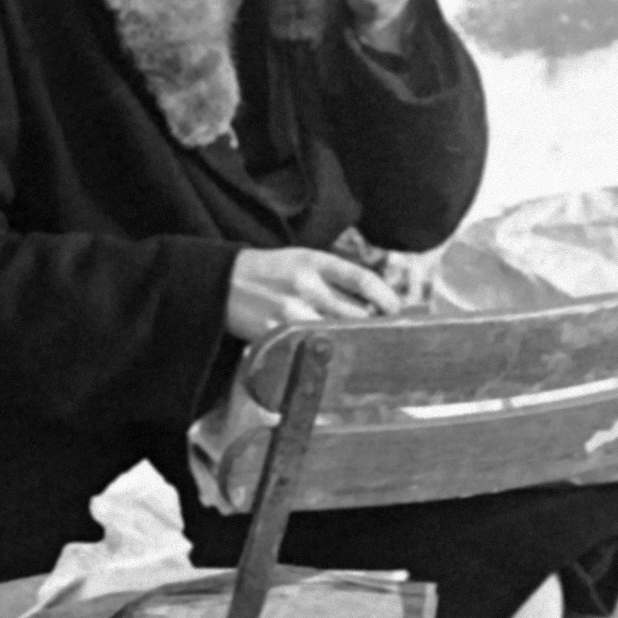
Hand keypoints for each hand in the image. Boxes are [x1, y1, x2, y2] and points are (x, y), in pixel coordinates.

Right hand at [224, 245, 405, 340]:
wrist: (221, 281)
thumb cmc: (269, 272)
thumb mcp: (301, 259)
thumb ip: (335, 278)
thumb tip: (375, 305)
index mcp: (314, 260)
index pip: (362, 280)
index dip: (386, 298)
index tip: (397, 312)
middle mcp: (305, 284)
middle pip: (356, 313)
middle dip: (375, 327)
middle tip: (388, 338)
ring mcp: (290, 311)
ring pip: (337, 334)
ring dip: (355, 344)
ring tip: (365, 351)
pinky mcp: (277, 334)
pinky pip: (312, 347)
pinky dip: (326, 353)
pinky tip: (333, 358)